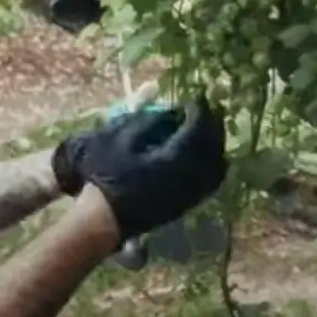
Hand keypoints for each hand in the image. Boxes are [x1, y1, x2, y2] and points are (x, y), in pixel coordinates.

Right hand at [50, 98, 227, 240]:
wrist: (100, 217)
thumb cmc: (103, 175)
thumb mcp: (116, 140)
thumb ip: (145, 121)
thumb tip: (168, 111)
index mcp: (170, 161)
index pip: (196, 130)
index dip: (199, 111)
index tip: (195, 99)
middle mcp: (186, 179)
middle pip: (211, 148)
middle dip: (212, 125)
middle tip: (209, 108)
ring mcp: (187, 196)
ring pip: (215, 167)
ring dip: (216, 144)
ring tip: (208, 129)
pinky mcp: (184, 205)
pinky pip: (209, 182)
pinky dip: (212, 163)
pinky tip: (203, 154)